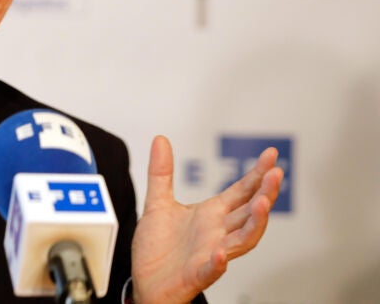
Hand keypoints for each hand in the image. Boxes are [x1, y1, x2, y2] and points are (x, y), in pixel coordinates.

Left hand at [131, 136, 283, 302]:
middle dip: (265, 193)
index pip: (241, 191)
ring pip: (242, 240)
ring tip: (261, 204)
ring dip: (254, 223)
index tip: (270, 155)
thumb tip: (161, 140)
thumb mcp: (157, 203)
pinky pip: (212, 269)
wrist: (146, 282)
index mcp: (211, 215)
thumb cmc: (158, 248)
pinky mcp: (197, 274)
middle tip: (276, 174)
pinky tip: (221, 253)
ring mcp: (210, 253)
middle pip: (249, 212)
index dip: (257, 174)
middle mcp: (216, 233)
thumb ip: (162, 173)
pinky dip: (218, 261)